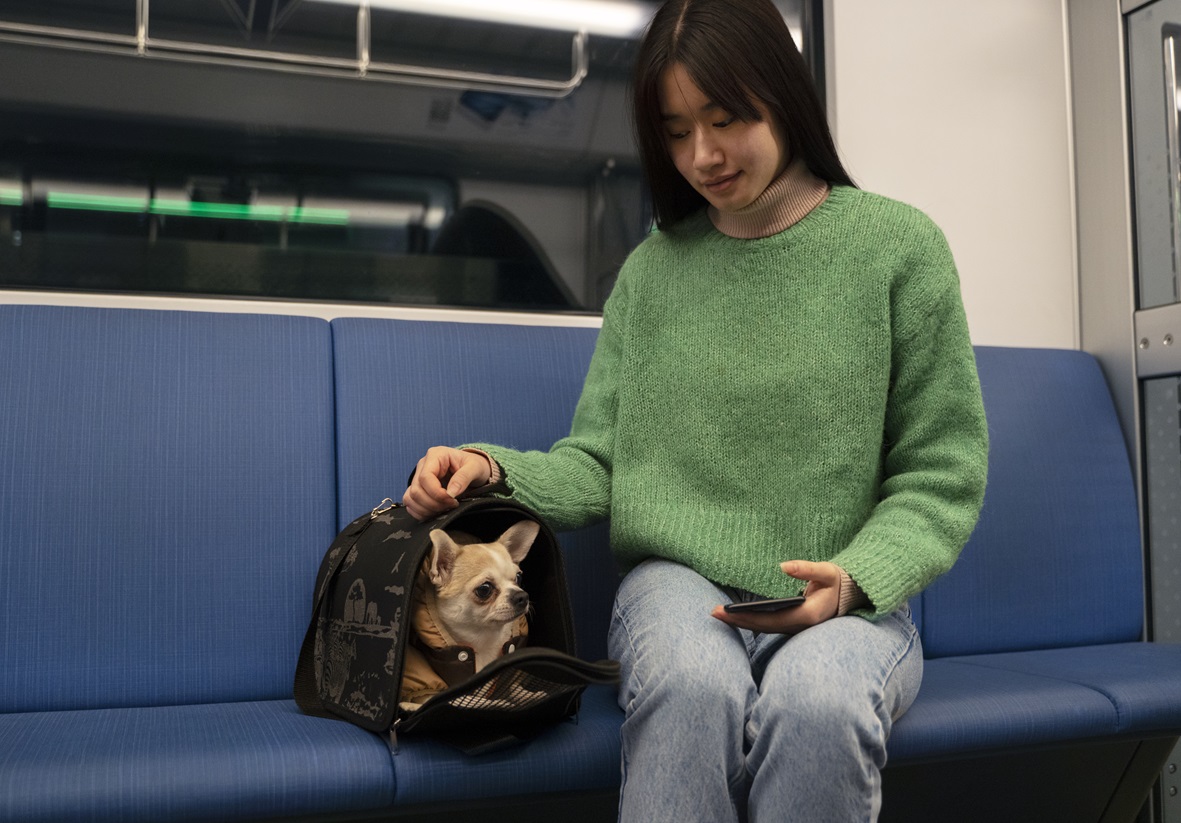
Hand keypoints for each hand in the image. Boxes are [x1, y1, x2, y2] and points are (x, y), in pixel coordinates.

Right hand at [402, 447, 491, 520]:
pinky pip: (410, 504)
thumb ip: (463, 478)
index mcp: (435, 455)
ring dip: (427, 509)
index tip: (452, 500)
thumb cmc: (474, 465)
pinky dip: (421, 512)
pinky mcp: (418, 489)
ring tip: (444, 509)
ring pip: (411, 498)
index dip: (437, 493)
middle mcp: (423, 465)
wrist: (473, 469)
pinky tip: (436, 512)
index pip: (425, 477)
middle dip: (434, 503)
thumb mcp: (475, 468)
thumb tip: (451, 492)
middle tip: (451, 505)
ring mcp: (418, 477)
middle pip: (417, 490)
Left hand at [711, 560, 840, 634]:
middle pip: (763, 627)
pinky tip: (734, 615)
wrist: (846, 597)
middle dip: (738, 621)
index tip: (730, 611)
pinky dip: (750, 621)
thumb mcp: (826, 572)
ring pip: (763, 629)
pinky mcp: (790, 625)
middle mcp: (798, 626)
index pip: (771, 620)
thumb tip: (783, 566)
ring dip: (741, 622)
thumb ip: (806, 569)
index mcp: (807, 616)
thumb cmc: (835, 582)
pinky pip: (766, 625)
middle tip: (713, 612)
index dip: (749, 617)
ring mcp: (793, 628)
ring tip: (718, 613)